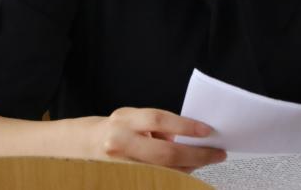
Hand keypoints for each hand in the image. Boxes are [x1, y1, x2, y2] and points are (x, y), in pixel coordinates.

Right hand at [89, 107, 225, 171]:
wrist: (83, 148)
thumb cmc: (116, 130)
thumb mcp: (133, 119)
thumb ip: (158, 127)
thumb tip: (190, 138)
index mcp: (124, 120)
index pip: (159, 120)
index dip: (186, 126)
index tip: (207, 131)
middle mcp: (120, 143)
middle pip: (165, 153)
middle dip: (196, 155)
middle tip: (217, 153)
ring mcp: (121, 167)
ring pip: (165, 173)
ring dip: (189, 168)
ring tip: (204, 161)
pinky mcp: (126, 182)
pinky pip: (157, 182)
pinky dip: (175, 178)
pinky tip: (186, 172)